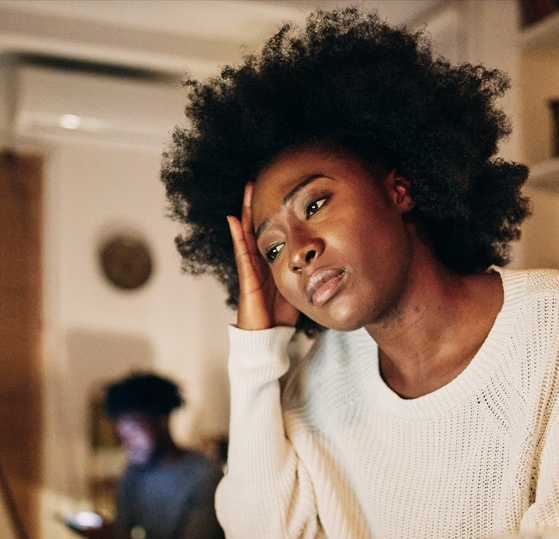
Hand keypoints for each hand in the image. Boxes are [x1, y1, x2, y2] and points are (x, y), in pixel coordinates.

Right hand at [227, 182, 298, 329]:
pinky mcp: (246, 279)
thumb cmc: (281, 315)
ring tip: (246, 191)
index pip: (268, 232)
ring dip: (245, 212)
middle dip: (254, 205)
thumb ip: (305, 270)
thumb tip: (324, 256)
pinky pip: (241, 253)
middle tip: (255, 181)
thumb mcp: (297, 285)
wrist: (267, 337)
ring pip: (246, 234)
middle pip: (255, 227)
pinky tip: (234, 220)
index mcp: (269, 263)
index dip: (270, 213)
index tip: (275, 191)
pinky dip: (237, 236)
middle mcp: (257, 262)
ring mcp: (250, 269)